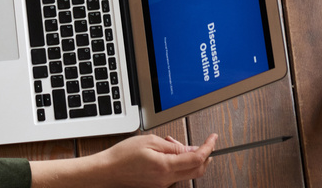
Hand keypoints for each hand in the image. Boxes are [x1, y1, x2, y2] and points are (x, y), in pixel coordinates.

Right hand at [35, 132, 217, 187]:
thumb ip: (171, 146)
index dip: (208, 147)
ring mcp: (163, 185)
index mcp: (165, 167)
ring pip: (186, 172)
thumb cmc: (123, 156)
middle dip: (204, 154)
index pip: (196, 158)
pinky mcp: (158, 185)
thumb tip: (188, 147)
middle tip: (200, 140)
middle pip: (197, 170)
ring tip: (170, 143)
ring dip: (187, 156)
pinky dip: (177, 162)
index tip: (214, 138)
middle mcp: (167, 180)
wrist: (107, 172)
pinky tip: (165, 152)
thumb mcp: (149, 142)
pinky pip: (175, 174)